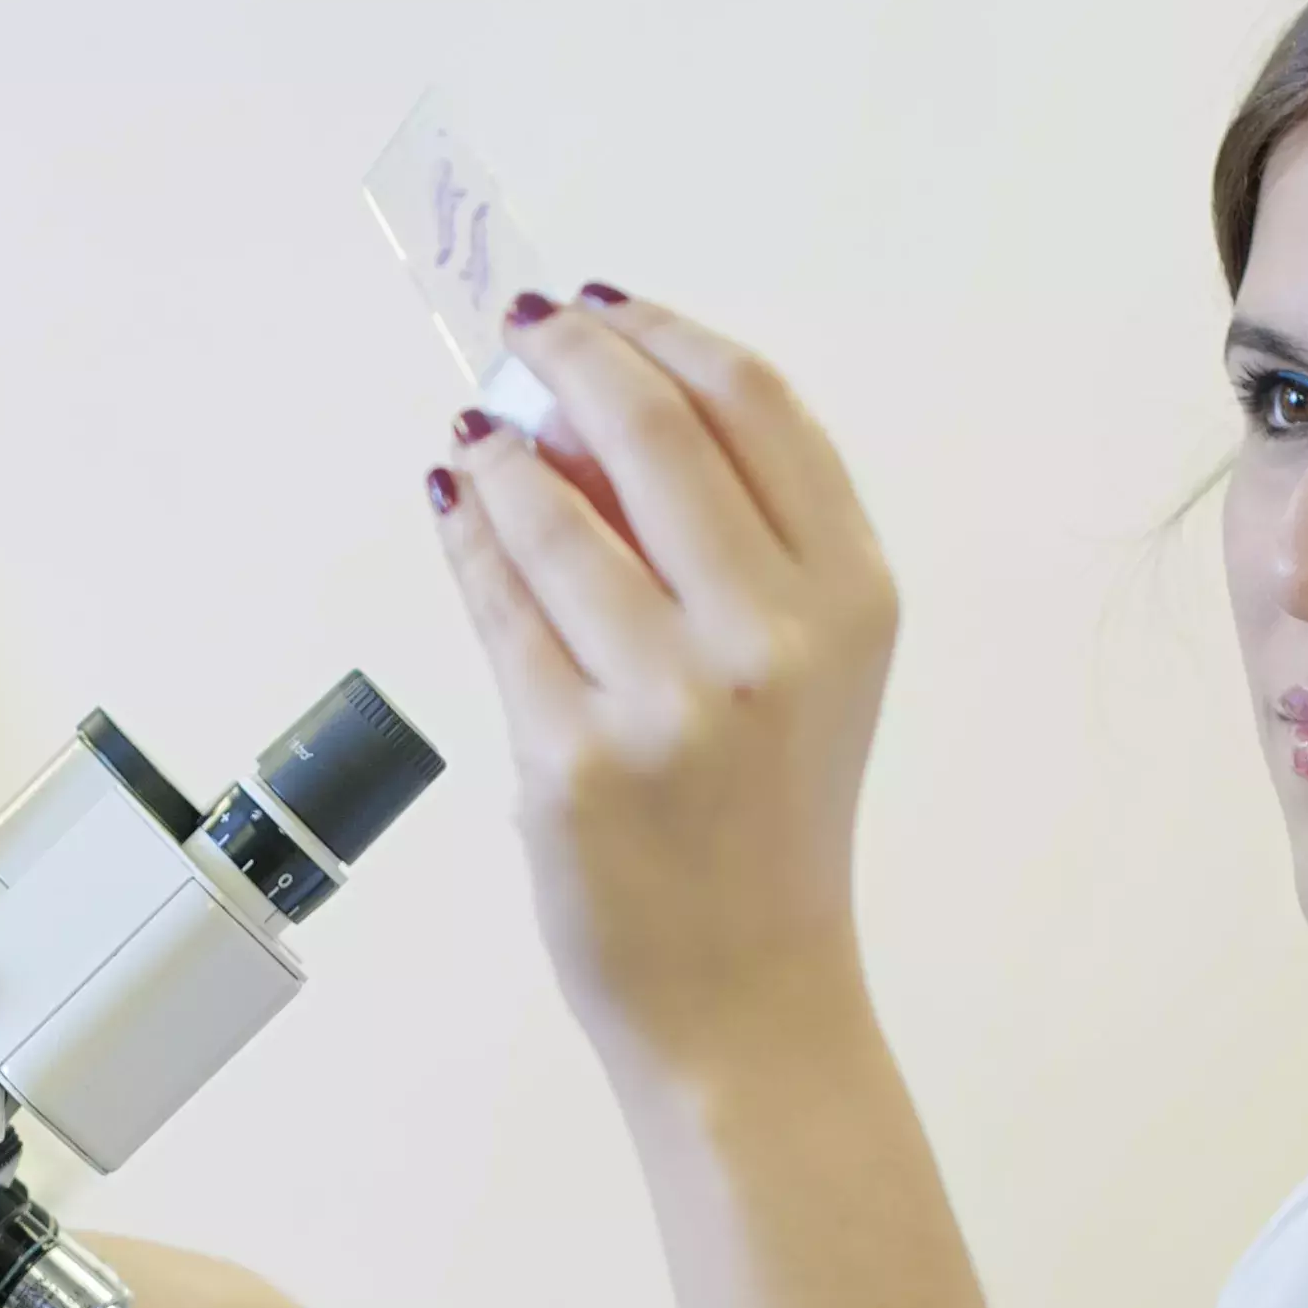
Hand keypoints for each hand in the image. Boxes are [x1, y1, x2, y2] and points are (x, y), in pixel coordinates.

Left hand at [432, 290, 901, 1090]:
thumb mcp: (807, 672)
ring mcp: (668, 702)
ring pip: (555, 518)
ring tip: (478, 436)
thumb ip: (734, 544)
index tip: (602, 305)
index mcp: (851, 599)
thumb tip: (594, 405)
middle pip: (654, 431)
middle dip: (570, 358)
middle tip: (521, 336)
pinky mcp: (571, 759)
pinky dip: (468, 540)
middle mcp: (773, 640)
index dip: (665, 334)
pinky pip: (497, 612)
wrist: (748, 1001)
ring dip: (502, 455)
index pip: (755, 407)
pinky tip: (457, 508)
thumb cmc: (770, 826)